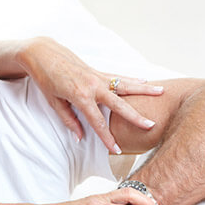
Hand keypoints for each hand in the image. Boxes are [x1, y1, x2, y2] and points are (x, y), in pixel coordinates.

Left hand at [17, 37, 163, 152]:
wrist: (43, 54)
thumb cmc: (46, 80)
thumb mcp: (54, 102)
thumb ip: (69, 120)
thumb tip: (80, 137)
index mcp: (80, 96)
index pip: (97, 122)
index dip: (107, 137)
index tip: (117, 150)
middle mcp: (92, 85)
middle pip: (119, 104)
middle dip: (135, 116)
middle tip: (151, 125)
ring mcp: (97, 76)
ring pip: (124, 85)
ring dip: (143, 90)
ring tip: (161, 92)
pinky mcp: (97, 70)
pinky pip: (118, 77)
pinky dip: (131, 80)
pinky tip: (144, 82)